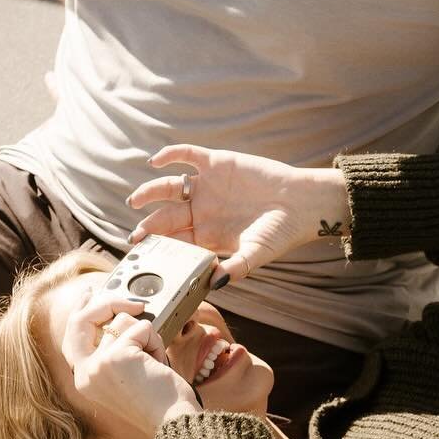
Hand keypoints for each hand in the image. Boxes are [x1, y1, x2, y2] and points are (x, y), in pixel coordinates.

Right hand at [60, 288, 201, 438]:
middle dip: (108, 304)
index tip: (89, 294)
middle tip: (137, 305)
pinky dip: (156, 343)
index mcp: (84, 379)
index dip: (81, 312)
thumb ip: (114, 350)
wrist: (173, 423)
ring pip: (122, 321)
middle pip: (82, 320)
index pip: (72, 336)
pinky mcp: (117, 356)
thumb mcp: (126, 376)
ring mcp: (98, 364)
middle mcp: (85, 373)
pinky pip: (142, 328)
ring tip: (154, 364)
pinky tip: (159, 366)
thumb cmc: (159, 403)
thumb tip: (119, 316)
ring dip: (146, 337)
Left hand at [126, 144, 348, 285]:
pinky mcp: (217, 164)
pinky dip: (171, 155)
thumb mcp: (256, 254)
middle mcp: (202, 211)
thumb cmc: (281, 233)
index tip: (144, 256)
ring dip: (149, 192)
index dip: (158, 248)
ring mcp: (207, 187)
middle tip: (136, 237)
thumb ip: (234, 267)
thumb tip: (214, 283)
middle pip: (165, 217)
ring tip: (135, 200)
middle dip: (148, 227)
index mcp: (207, 236)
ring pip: (168, 187)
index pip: (174, 242)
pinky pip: (187, 156)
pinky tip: (157, 160)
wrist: (302, 203)